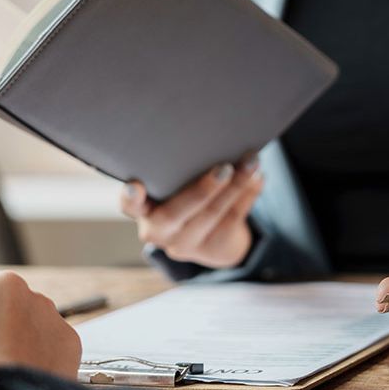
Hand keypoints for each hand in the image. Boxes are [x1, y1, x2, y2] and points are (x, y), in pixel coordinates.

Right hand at [121, 156, 263, 268]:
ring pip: (211, 214)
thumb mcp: (180, 184)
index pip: (130, 206)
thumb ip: (183, 169)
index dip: (130, 198)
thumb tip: (216, 140)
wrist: (214, 238)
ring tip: (251, 162)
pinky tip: (258, 177)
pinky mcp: (213, 250)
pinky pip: (233, 218)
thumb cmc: (189, 194)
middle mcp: (158, 231)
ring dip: (236, 185)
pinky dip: (248, 194)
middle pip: (178, 212)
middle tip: (224, 167)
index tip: (134, 186)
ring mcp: (185, 244)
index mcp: (143, 210)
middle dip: (203, 189)